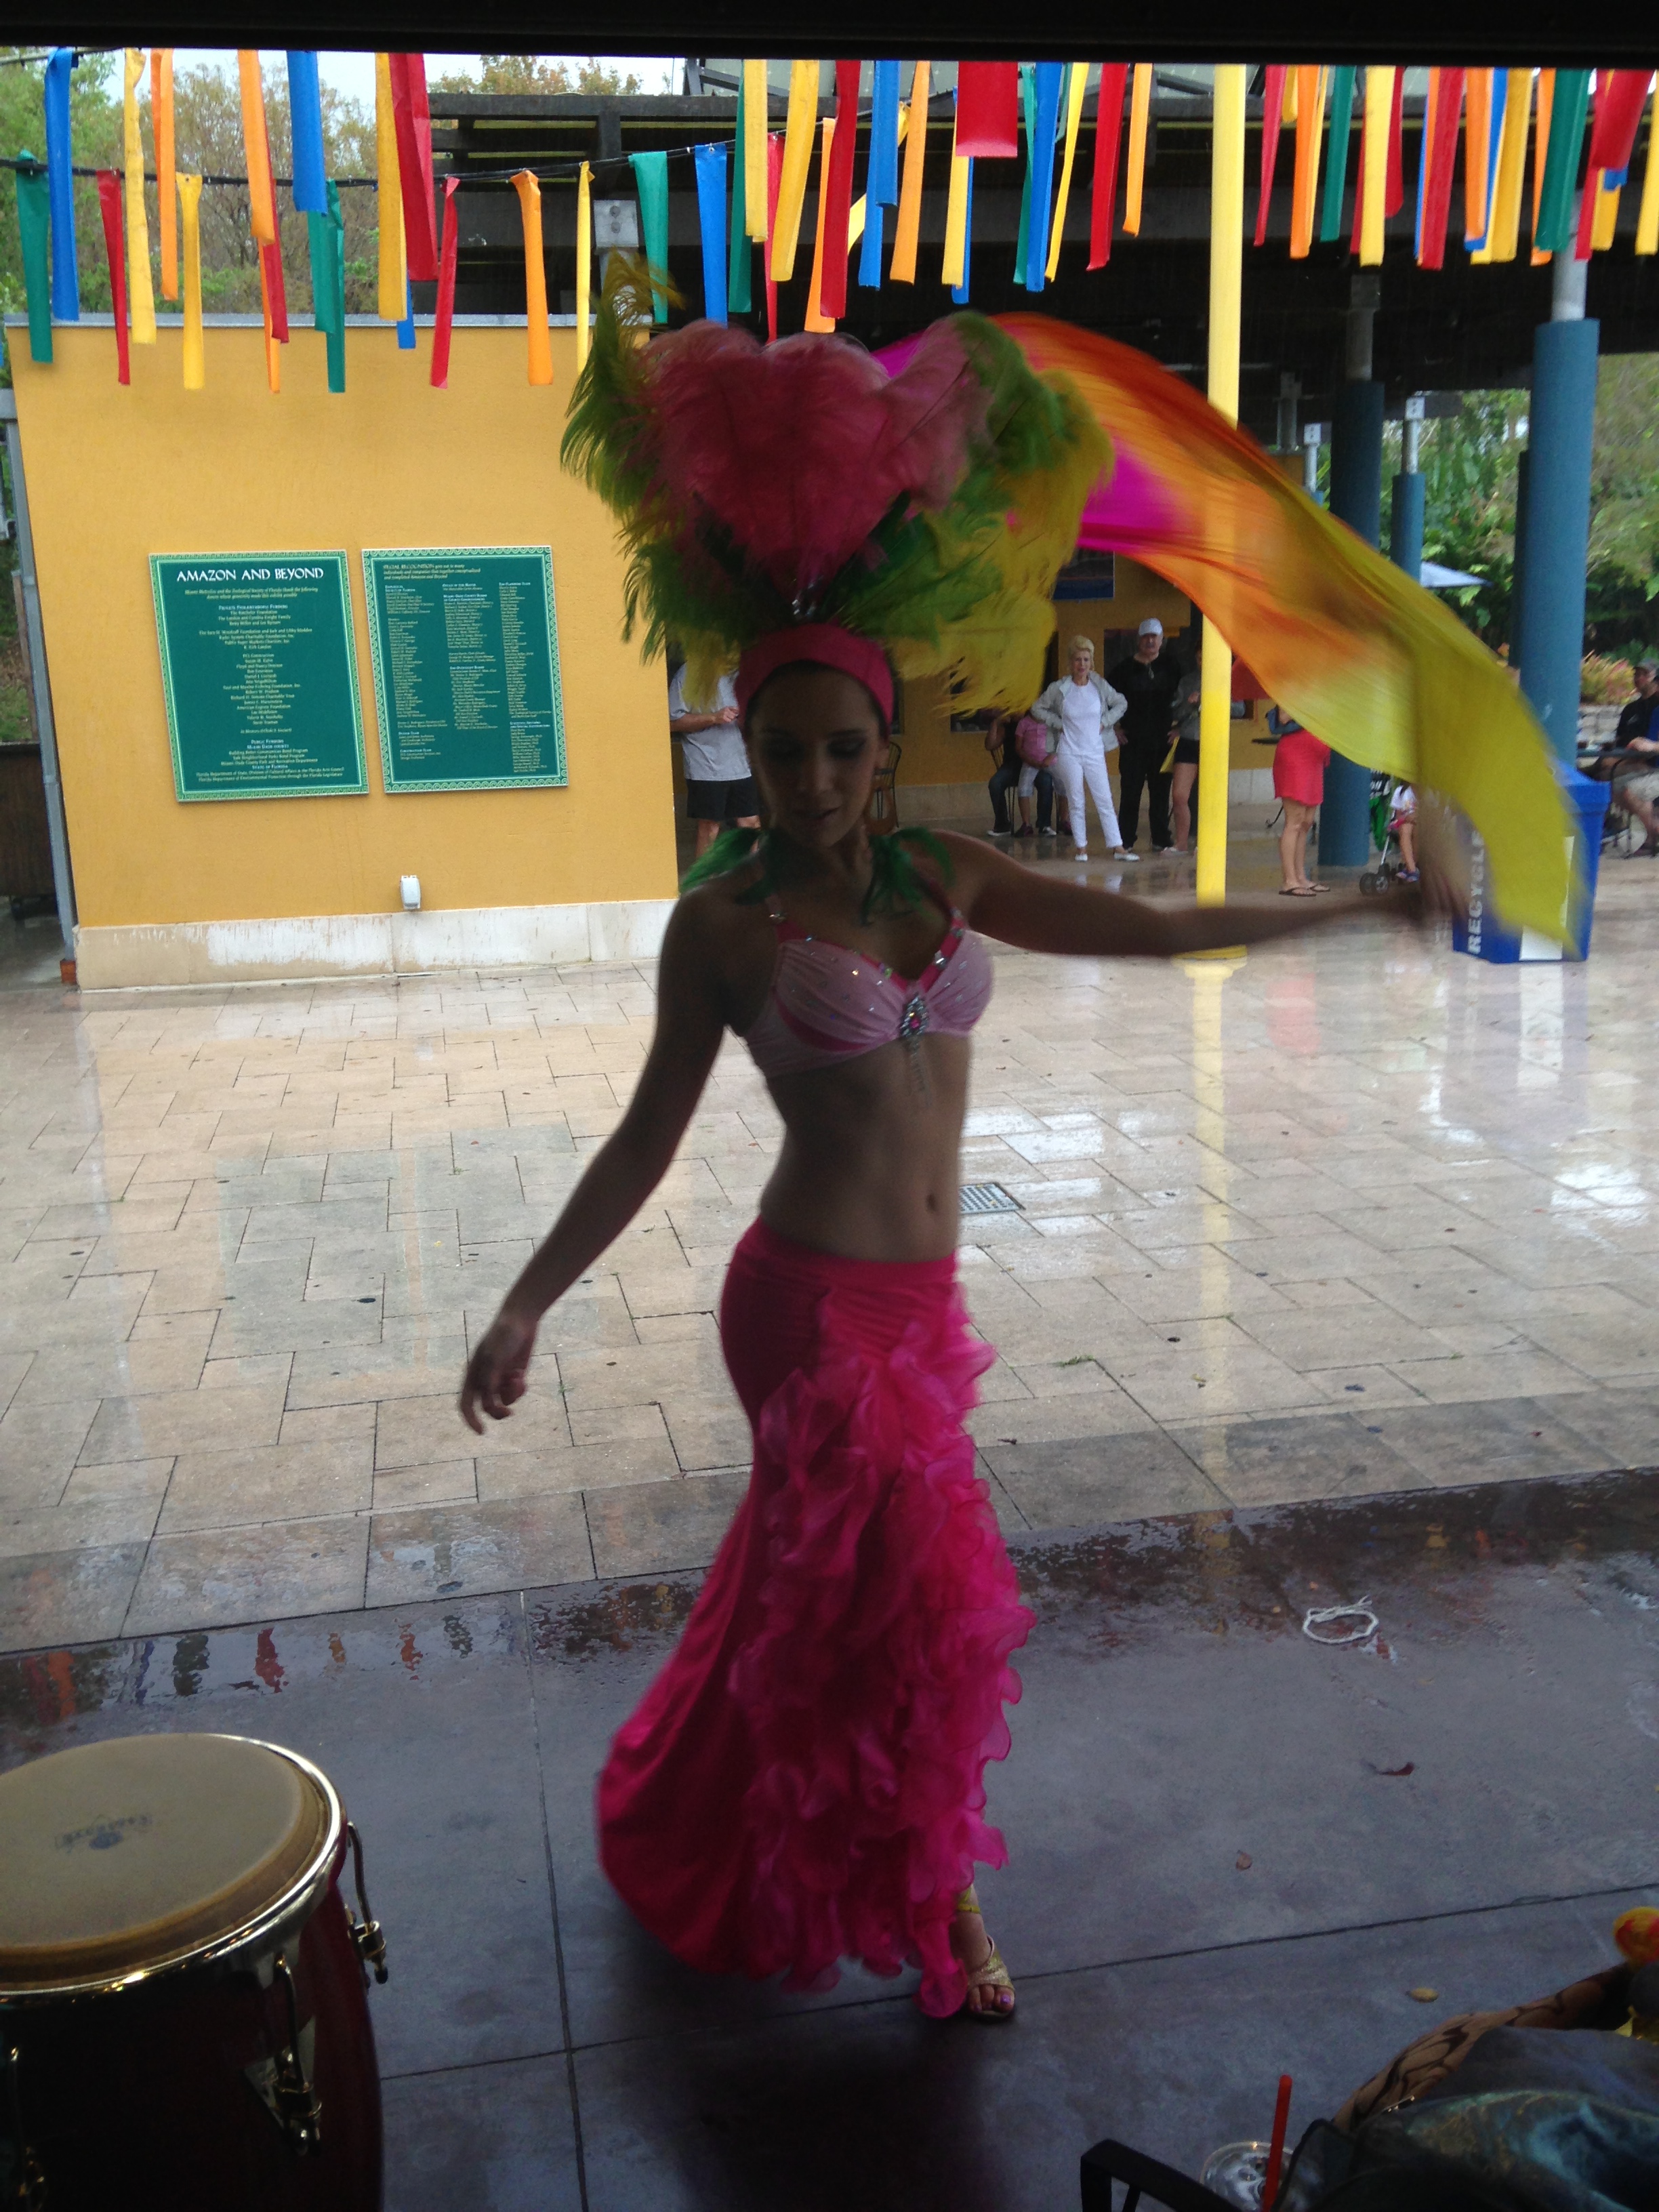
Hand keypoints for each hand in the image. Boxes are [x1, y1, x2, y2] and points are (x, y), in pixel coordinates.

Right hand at [459, 1303, 539, 1432]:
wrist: (521, 1319)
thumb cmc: (504, 1335)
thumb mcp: (495, 1356)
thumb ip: (491, 1378)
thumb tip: (489, 1399)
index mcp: (473, 1374)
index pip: (466, 1404)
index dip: (471, 1420)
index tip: (482, 1432)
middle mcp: (485, 1379)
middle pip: (486, 1407)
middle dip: (497, 1412)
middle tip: (509, 1413)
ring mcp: (500, 1378)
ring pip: (503, 1401)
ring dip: (511, 1396)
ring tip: (517, 1380)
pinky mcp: (514, 1376)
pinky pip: (515, 1393)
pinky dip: (519, 1390)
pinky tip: (522, 1377)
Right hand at [717, 704, 740, 723]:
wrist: (714, 717)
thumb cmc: (720, 714)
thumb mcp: (725, 709)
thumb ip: (731, 710)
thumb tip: (738, 712)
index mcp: (727, 707)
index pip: (735, 708)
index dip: (738, 711)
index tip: (738, 713)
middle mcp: (726, 710)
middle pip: (734, 714)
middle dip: (734, 716)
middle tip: (730, 717)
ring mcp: (725, 714)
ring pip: (732, 717)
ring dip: (731, 719)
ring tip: (727, 719)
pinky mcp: (724, 718)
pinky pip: (730, 720)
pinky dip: (729, 721)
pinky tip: (726, 720)